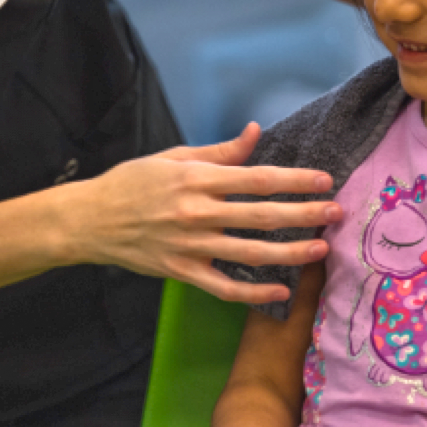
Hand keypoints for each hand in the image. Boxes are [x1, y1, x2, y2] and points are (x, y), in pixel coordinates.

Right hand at [58, 123, 339, 303]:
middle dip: (304, 214)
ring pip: (250, 254)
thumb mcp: (173, 157)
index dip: (294, 180)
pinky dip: (254, 293)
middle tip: (337, 213)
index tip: (324, 180)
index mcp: (196, 179)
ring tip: (320, 250)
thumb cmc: (132, 183)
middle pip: (261, 216)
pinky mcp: (181, 273)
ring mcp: (189, 246)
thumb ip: (220, 151)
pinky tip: (282, 291)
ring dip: (290, 253)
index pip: (257, 179)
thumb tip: (256, 132)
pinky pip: (224, 287)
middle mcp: (196, 213)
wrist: (89, 220)